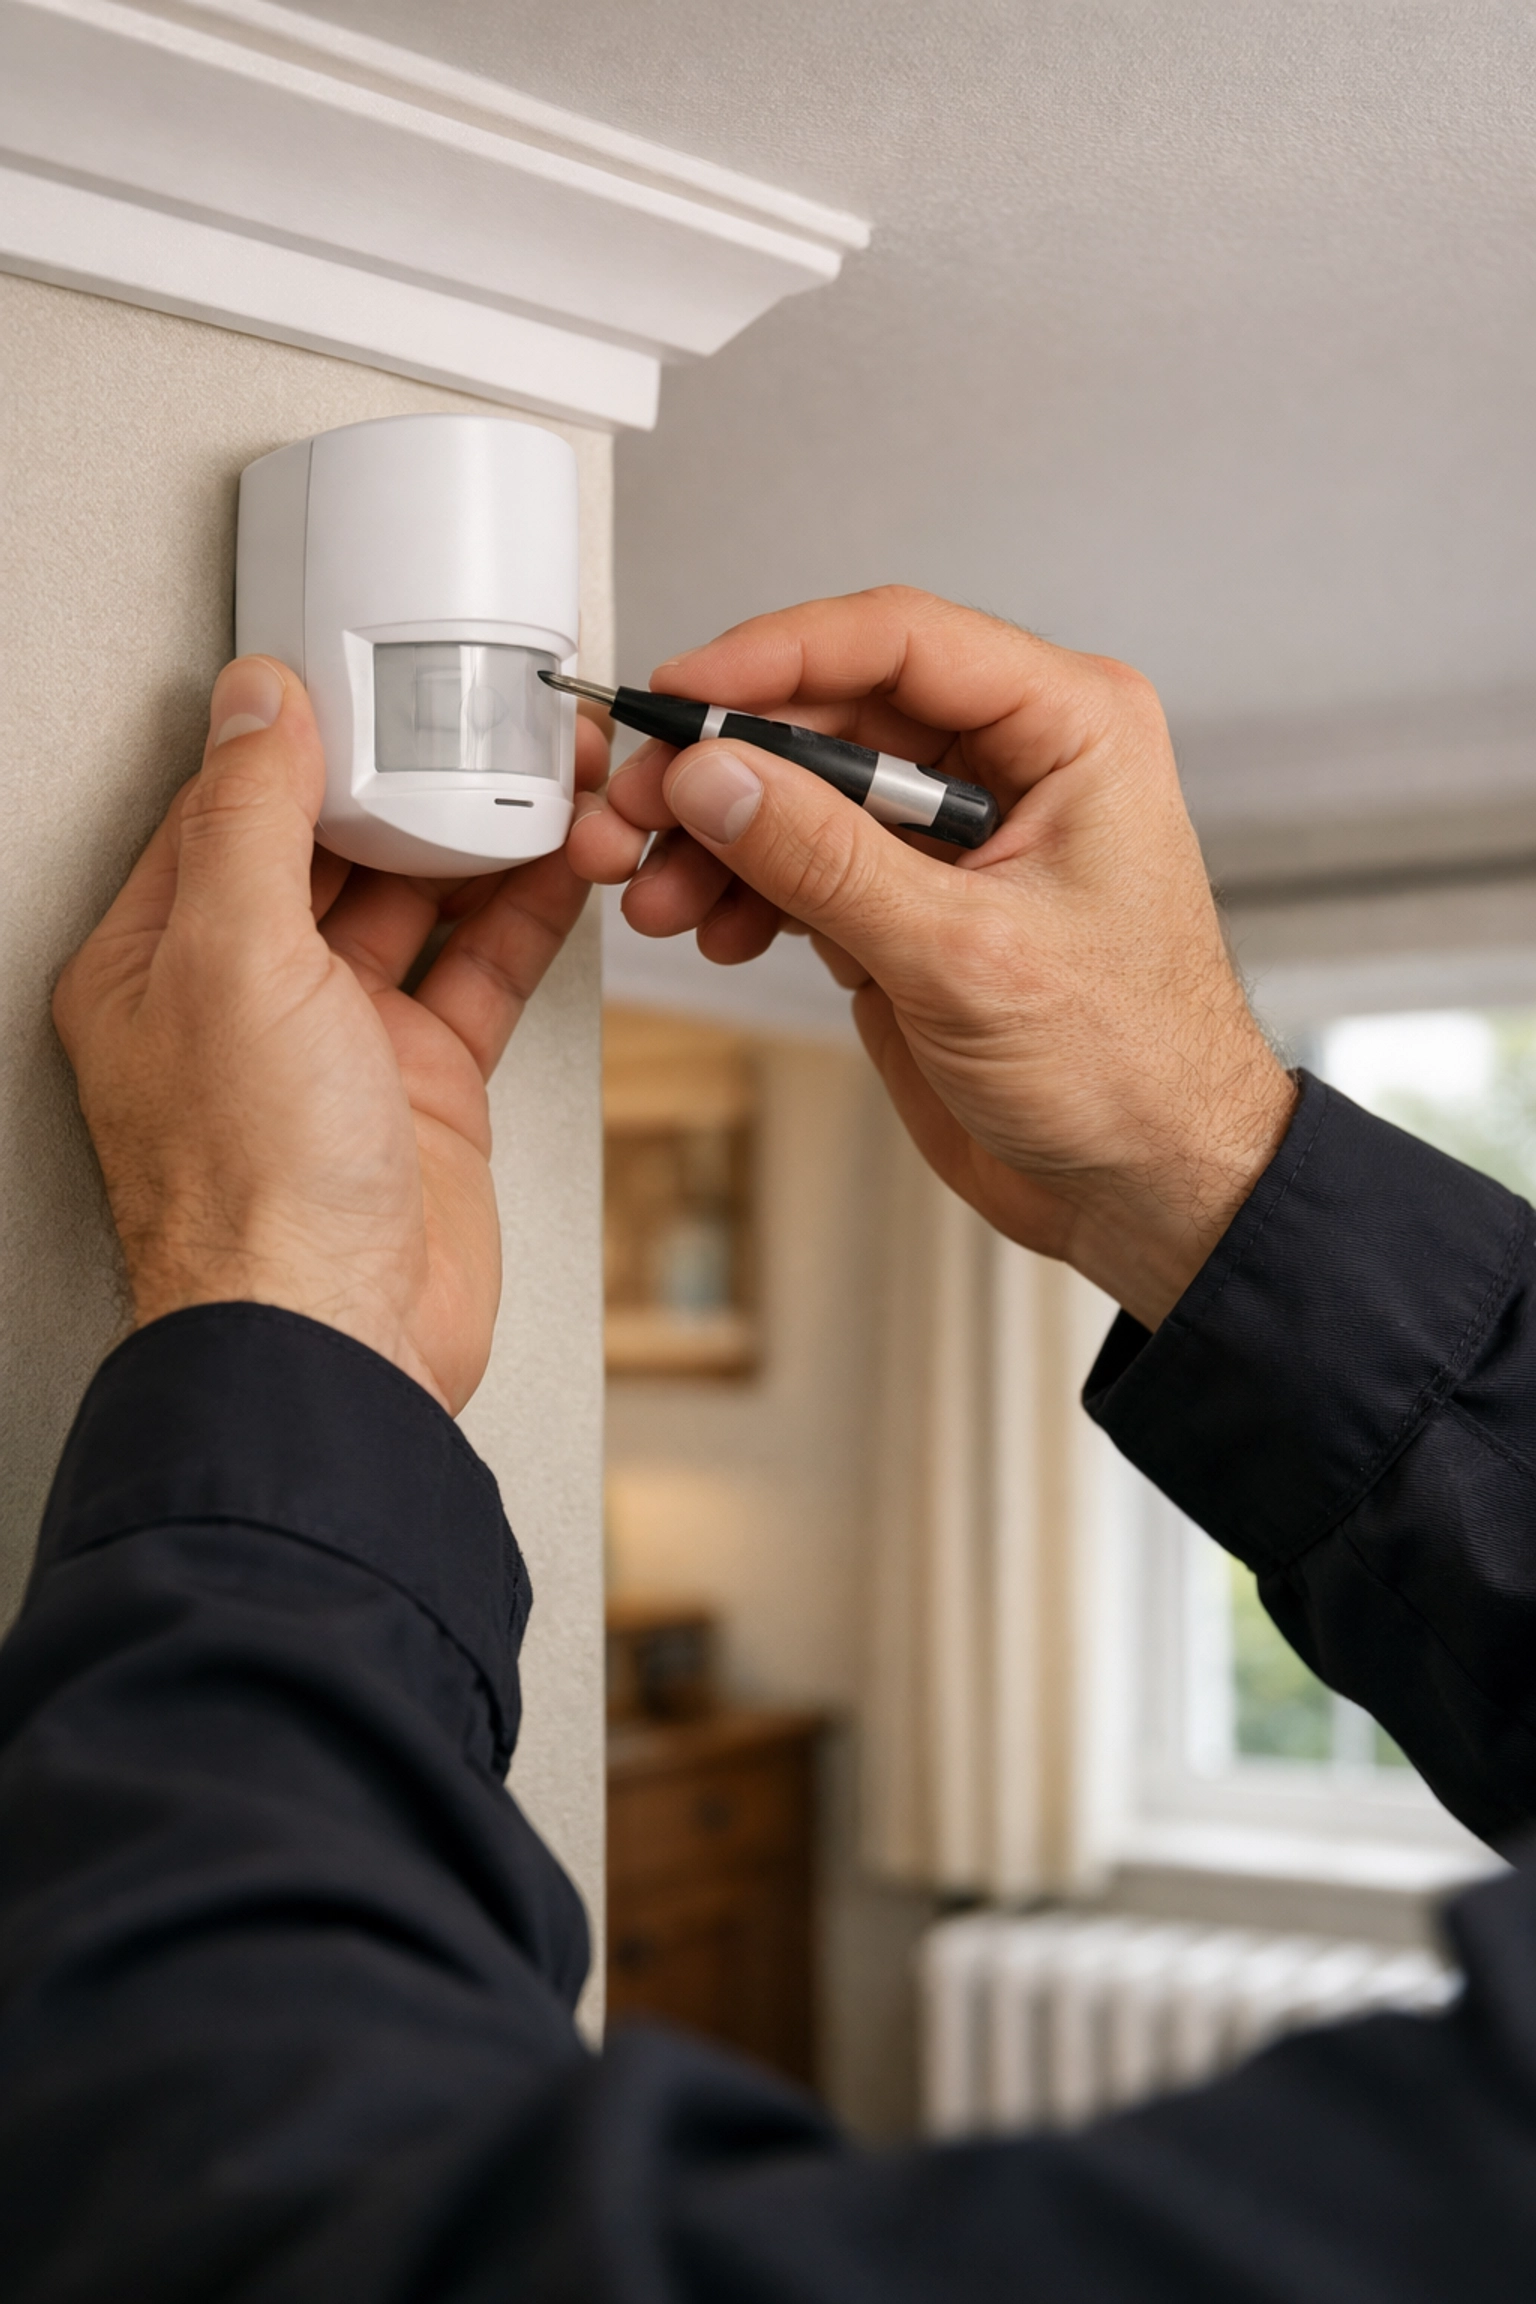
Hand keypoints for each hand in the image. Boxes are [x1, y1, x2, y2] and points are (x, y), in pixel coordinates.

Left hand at [54, 657, 606, 1411]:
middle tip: (482, 722)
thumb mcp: (235, 959)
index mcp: (160, 960)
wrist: (339, 1340)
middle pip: (332, 851)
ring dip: (480, 842)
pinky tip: (564, 870)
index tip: (372, 680)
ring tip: (545, 779)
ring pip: (417, 906)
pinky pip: (479, 975)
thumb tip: (254, 700)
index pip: (229, 811)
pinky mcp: (422, 1088)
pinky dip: (525, 918)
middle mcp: (243, 996)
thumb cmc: (254, 1188)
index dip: (303, 741)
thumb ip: (251, 819)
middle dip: (409, 784)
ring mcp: (338, 1044)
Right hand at [568, 588, 1293, 1328]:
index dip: (775, 657)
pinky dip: (751, 892)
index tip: (682, 697)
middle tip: (640, 810)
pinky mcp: (917, 901)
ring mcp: (959, 833)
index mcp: (1068, 728)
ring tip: (661, 892)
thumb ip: (827, 860)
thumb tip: (721, 778)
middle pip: (834, 716)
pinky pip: (809, 864)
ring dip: (723, 840)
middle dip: (728, 767)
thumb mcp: (964, 955)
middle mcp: (1014, 762)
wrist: (1146, 1186)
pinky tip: (719, 928)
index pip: (898, 642)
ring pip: (807, 793)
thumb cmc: (1130, 1068)